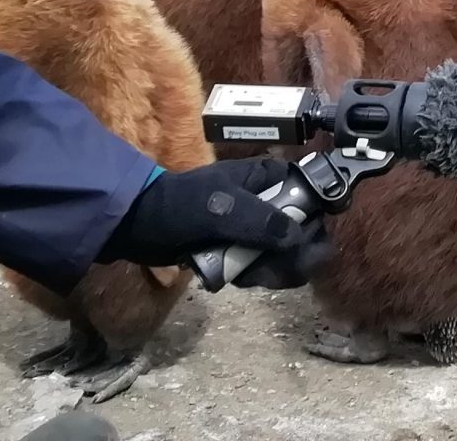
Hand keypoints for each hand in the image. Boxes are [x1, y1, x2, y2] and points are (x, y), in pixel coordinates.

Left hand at [99, 159, 314, 269]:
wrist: (138, 226)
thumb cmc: (179, 207)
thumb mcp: (221, 210)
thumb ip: (262, 222)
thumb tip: (299, 238)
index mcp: (268, 178)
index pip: (313, 193)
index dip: (317, 219)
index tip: (307, 244)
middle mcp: (269, 200)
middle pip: (306, 230)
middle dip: (293, 256)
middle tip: (272, 271)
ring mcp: (256, 226)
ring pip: (287, 253)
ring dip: (271, 270)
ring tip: (245, 276)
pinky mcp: (242, 248)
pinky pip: (265, 266)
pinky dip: (255, 276)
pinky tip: (236, 278)